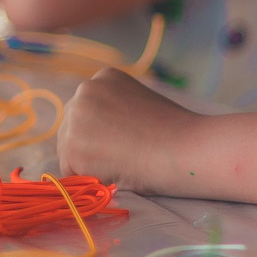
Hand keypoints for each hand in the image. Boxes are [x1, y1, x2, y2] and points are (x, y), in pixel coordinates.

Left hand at [57, 66, 192, 191]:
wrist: (185, 148)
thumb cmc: (174, 132)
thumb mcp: (139, 104)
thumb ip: (113, 111)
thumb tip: (94, 135)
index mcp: (104, 77)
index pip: (87, 112)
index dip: (104, 134)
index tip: (126, 141)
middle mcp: (84, 91)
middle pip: (72, 129)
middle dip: (92, 147)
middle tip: (124, 156)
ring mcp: (75, 118)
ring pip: (70, 151)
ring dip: (91, 163)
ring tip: (124, 162)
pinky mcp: (72, 147)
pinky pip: (72, 172)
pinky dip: (91, 178)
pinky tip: (118, 171)